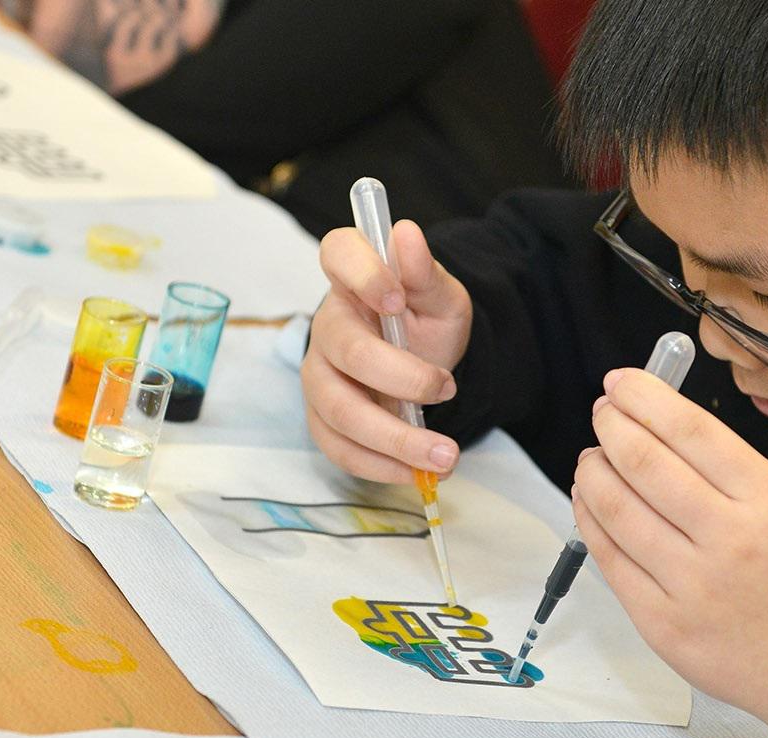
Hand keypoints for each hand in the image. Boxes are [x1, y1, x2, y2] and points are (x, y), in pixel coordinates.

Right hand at [302, 220, 472, 483]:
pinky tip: (415, 472)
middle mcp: (327, 324)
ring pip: (338, 409)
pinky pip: (338, 447)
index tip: (398, 300)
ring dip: (393, 438)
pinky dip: (378, 465)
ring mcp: (319, 374)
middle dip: (399, 378)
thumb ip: (424, 272)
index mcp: (352, 276)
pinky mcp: (323, 418)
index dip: (363, 274)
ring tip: (445, 455)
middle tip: (448, 391)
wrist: (427, 362)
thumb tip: (407, 234)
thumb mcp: (441, 295)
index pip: (337, 255)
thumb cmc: (425, 320)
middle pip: (345, 350)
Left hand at [573, 368, 767, 735]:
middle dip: (610, 427)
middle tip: (602, 415)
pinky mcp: (663, 625)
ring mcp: (691, 586)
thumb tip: (654, 423)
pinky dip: (590, 520)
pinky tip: (590, 502)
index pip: (689, 429)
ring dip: (593, 472)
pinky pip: (610, 561)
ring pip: (616, 509)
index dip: (644, 398)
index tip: (620, 383)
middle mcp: (728, 539)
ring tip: (592, 458)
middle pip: (644, 462)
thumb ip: (727, 468)